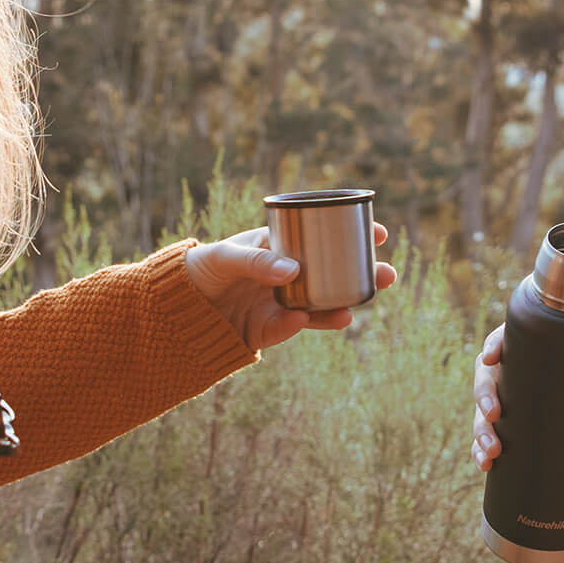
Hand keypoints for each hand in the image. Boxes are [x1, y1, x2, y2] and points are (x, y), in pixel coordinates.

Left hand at [184, 223, 397, 350]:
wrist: (175, 310)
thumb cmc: (201, 269)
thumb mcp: (226, 256)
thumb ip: (257, 260)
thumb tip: (293, 271)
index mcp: (282, 246)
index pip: (325, 238)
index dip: (354, 235)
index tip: (379, 232)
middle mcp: (289, 275)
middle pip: (335, 274)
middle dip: (364, 274)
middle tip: (388, 274)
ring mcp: (283, 302)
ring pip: (322, 304)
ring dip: (344, 305)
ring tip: (360, 305)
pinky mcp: (270, 329)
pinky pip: (290, 328)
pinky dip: (300, 325)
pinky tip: (304, 320)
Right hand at [471, 324, 563, 469]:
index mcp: (537, 353)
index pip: (508, 339)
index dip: (494, 344)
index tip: (492, 356)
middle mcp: (518, 377)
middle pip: (487, 377)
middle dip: (484, 395)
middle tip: (495, 414)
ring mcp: (513, 407)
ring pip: (483, 414)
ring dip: (481, 431)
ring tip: (493, 451)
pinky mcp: (513, 435)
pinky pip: (488, 442)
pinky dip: (481, 452)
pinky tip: (485, 464)